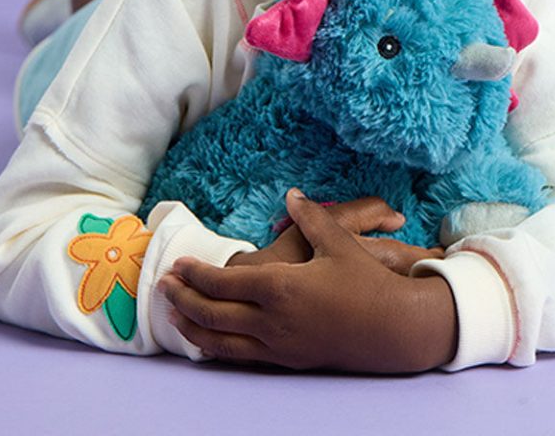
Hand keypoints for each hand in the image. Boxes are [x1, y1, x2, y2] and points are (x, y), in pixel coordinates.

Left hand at [159, 189, 457, 371]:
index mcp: (281, 287)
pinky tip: (207, 341)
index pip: (223, 284)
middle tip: (163, 286)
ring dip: (192, 327)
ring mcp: (278, 343)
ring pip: (221, 341)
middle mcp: (273, 319)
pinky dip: (215, 348)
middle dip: (183, 299)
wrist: (392, 328)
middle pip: (213, 314)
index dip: (195, 274)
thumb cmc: (365, 283)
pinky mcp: (287, 359)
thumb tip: (293, 195)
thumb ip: (311, 218)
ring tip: (173, 314)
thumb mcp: (338, 243)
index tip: (177, 264)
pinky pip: (240, 357)